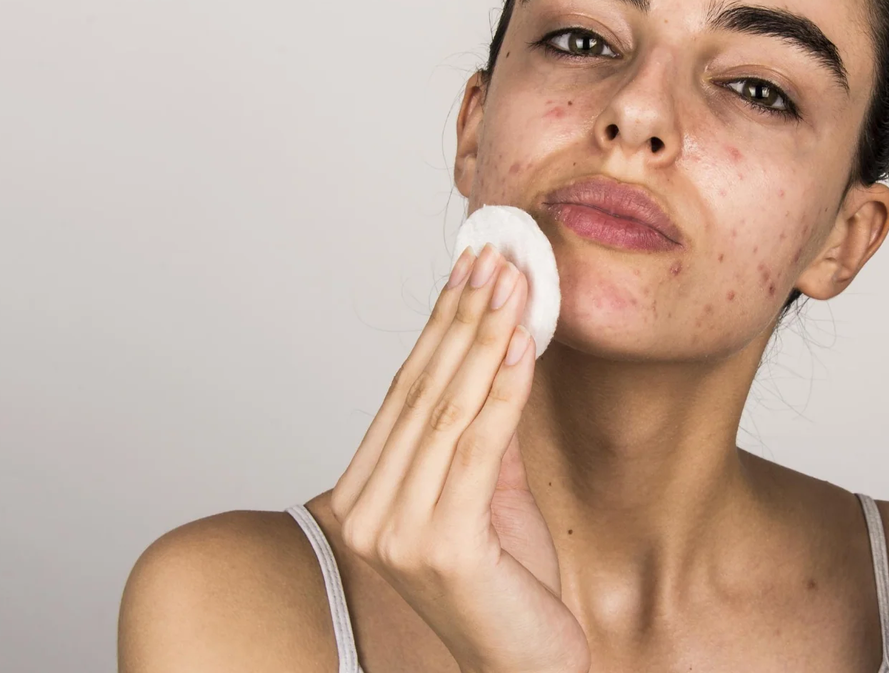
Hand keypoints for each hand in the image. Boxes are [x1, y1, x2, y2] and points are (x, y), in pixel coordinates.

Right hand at [328, 247, 588, 672]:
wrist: (525, 665)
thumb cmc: (508, 587)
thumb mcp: (489, 494)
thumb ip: (480, 433)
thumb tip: (496, 350)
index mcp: (363, 496)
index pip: (404, 393)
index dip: (439, 326)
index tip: (470, 269)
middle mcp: (365, 514)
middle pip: (421, 392)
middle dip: (461, 316)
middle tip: (494, 256)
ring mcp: (395, 533)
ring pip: (446, 411)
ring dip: (484, 337)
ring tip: (512, 282)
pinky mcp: (440, 548)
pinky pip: (477, 449)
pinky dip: (503, 390)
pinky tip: (522, 345)